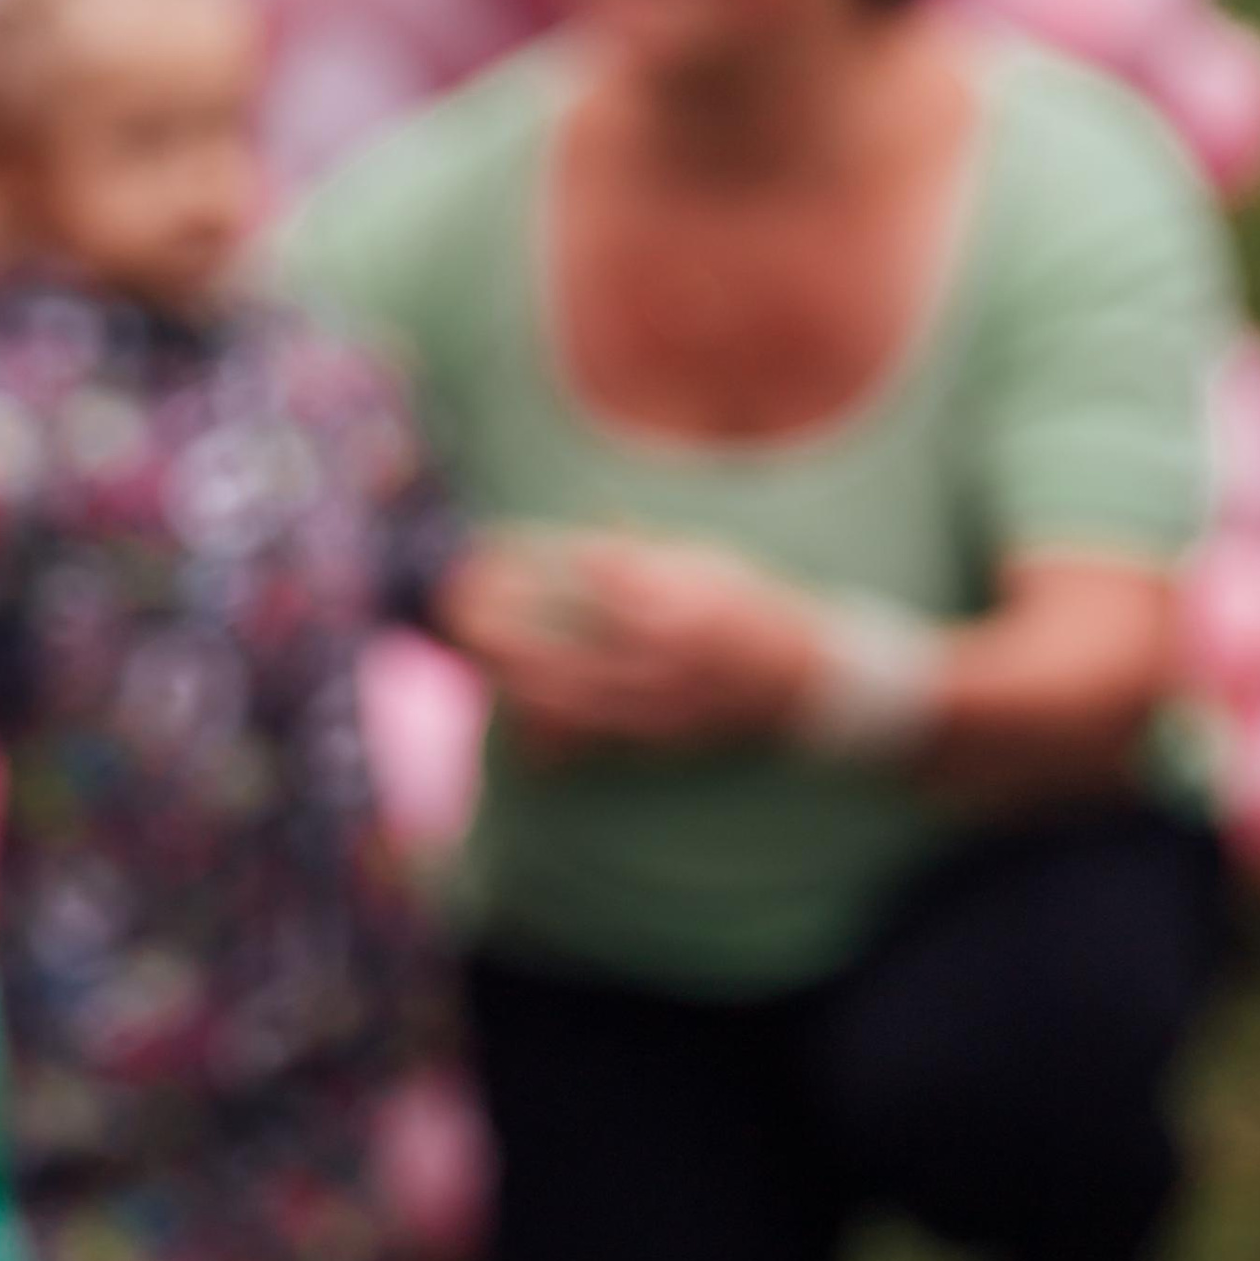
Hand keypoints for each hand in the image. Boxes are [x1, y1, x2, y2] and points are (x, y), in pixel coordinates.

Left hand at [442, 531, 822, 758]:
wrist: (806, 681)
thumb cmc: (752, 607)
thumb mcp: (711, 559)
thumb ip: (647, 549)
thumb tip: (596, 520)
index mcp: (680, 596)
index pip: (590, 571)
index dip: (528, 561)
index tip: (482, 549)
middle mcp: (665, 654)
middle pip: (562, 639)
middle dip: (500, 625)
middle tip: (453, 601)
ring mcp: (659, 701)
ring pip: (566, 696)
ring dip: (510, 675)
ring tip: (471, 649)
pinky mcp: (657, 736)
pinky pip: (589, 740)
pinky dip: (548, 732)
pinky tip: (514, 719)